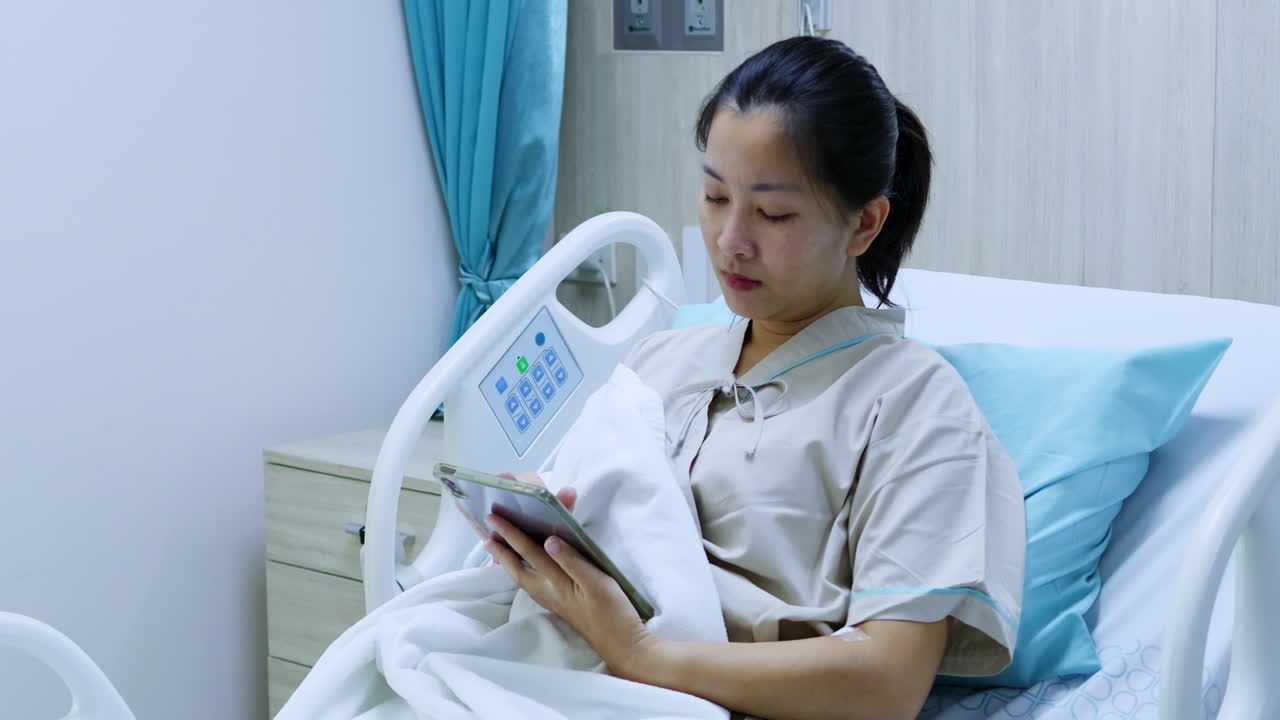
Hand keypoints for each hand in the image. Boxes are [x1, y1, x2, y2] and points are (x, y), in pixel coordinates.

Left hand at [485, 474, 657, 677]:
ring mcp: (553, 599)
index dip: (512, 533)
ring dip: (508, 562)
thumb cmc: (612, 612)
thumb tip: (548, 540)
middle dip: (501, 550)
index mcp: (556, 582)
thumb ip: (572, 561)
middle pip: (518, 568)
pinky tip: (526, 570)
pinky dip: (524, 571)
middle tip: (485, 536)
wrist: (621, 644)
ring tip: (497, 551)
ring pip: (523, 577)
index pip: (529, 552)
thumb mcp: (597, 583)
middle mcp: (548, 591)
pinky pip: (533, 583)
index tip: (494, 518)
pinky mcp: (561, 604)